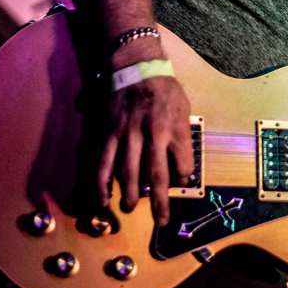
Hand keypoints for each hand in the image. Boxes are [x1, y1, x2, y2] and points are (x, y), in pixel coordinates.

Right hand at [97, 62, 194, 226]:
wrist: (136, 66)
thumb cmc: (165, 88)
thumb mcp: (184, 107)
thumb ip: (184, 136)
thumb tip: (184, 167)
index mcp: (173, 127)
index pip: (182, 161)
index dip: (183, 175)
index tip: (183, 182)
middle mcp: (150, 134)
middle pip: (155, 174)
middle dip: (159, 201)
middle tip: (161, 220)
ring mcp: (127, 135)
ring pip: (127, 172)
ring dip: (129, 195)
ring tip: (130, 211)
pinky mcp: (108, 134)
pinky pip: (103, 162)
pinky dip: (102, 182)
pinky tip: (103, 199)